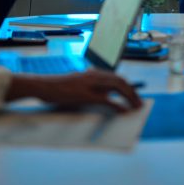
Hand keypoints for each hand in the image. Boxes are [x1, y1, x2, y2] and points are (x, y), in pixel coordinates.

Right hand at [7, 70, 141, 112]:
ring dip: (130, 97)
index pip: (116, 77)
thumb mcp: (77, 84)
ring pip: (117, 87)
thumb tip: (105, 92)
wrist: (43, 85)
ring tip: (136, 107)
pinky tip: (124, 111)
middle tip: (140, 103)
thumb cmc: (59, 87)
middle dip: (133, 92)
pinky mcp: (85, 94)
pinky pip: (107, 100)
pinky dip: (118, 105)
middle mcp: (94, 75)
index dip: (128, 86)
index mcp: (93, 73)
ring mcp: (90, 83)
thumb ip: (91, 85)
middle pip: (120, 81)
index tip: (135, 95)